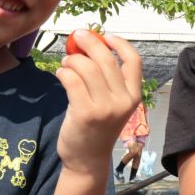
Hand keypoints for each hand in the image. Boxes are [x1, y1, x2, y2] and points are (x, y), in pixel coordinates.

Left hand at [55, 31, 142, 175]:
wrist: (87, 158)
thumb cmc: (98, 126)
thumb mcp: (112, 104)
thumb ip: (107, 79)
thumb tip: (89, 45)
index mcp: (134, 96)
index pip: (134, 61)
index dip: (120, 44)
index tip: (106, 36)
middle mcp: (123, 101)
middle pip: (107, 60)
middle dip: (90, 42)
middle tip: (77, 36)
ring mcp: (105, 108)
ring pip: (87, 67)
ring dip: (73, 59)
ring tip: (67, 63)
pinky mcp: (85, 113)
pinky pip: (72, 80)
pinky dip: (64, 71)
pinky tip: (61, 73)